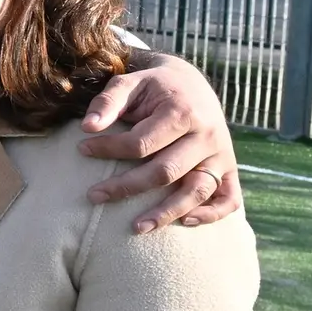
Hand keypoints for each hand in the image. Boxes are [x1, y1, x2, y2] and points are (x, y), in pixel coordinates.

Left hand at [80, 53, 240, 232]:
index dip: (109, 149)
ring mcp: (221, 155)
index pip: (142, 143)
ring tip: (136, 227)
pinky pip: (228, 198)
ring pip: (197, 190)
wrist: (190, 83)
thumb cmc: (153, 88)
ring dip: (167, 212)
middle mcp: (207, 136)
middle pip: (166, 171)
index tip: (82, 149)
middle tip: (93, 196)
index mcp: (182, 113)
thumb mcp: (130, 83)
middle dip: (127, 187)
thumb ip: (108, 102)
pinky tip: (184, 223)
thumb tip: (87, 127)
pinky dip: (211, 214)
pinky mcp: (229, 168)